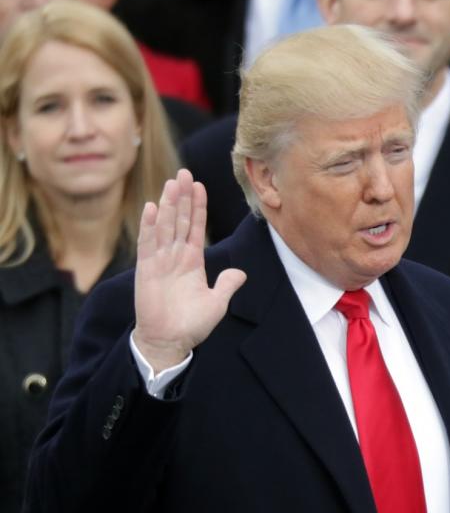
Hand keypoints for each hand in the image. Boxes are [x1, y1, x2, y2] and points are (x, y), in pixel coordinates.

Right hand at [132, 169, 245, 371]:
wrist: (169, 341)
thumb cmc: (191, 324)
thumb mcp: (216, 303)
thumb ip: (227, 285)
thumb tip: (240, 273)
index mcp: (193, 261)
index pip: (196, 227)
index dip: (197, 206)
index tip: (198, 185)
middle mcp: (175, 256)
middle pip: (180, 220)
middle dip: (182, 196)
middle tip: (184, 172)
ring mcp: (160, 261)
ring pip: (165, 226)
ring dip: (168, 204)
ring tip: (171, 182)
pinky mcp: (146, 270)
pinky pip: (148, 243)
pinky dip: (150, 226)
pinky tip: (152, 208)